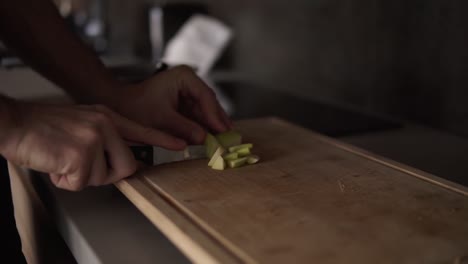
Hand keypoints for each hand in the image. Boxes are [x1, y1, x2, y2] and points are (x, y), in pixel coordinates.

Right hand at [0, 101, 184, 190]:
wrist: (16, 123)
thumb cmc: (44, 127)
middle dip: (105, 174)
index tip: (182, 144)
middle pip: (126, 167)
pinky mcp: (81, 153)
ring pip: (102, 177)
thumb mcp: (82, 122)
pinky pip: (81, 183)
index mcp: (107, 116)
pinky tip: (56, 163)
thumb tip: (120, 160)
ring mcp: (94, 137)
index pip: (142, 129)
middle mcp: (105, 124)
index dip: (163, 139)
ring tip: (63, 158)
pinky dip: (66, 180)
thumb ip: (105, 137)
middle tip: (81, 163)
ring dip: (80, 176)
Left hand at [108, 65, 231, 144]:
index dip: (215, 115)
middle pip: (209, 103)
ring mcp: (188, 93)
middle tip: (230, 137)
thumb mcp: (161, 119)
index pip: (205, 96)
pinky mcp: (185, 104)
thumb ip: (184, 128)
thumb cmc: (136, 107)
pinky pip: (199, 117)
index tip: (222, 130)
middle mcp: (189, 82)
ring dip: (213, 126)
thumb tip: (204, 138)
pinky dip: (204, 128)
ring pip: (206, 111)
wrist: (120, 107)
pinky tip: (212, 139)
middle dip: (217, 121)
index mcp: (184, 77)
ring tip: (224, 140)